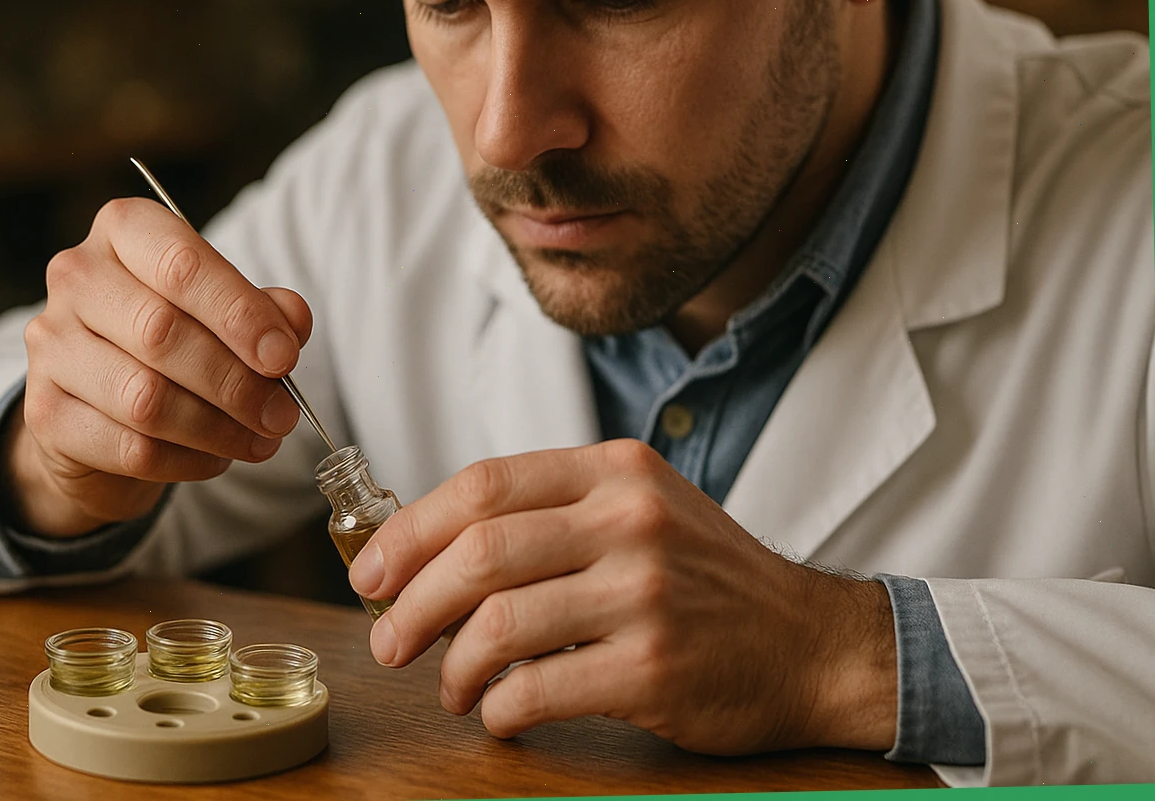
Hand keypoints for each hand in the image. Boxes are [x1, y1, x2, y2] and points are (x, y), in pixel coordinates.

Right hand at [4, 196, 312, 537]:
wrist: (99, 405)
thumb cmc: (172, 342)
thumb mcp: (223, 312)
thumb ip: (263, 311)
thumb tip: (292, 323)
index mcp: (125, 231)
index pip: (182, 263)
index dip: (239, 313)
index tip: (283, 357)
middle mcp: (76, 276)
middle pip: (161, 331)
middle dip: (235, 381)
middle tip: (281, 415)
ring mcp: (51, 344)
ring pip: (144, 398)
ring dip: (217, 428)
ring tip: (260, 441)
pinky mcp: (45, 412)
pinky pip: (128, 447)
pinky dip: (186, 460)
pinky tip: (215, 458)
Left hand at [347, 439, 897, 753]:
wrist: (813, 642)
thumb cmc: (706, 578)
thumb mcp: (639, 509)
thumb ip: (549, 513)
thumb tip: (428, 550)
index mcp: (613, 471)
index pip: (483, 486)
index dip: (411, 530)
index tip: (371, 571)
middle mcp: (629, 521)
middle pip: (479, 553)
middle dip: (412, 603)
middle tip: (388, 639)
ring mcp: (644, 594)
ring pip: (498, 624)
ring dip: (452, 666)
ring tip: (451, 686)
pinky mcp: (653, 667)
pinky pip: (537, 688)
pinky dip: (500, 708)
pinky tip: (501, 713)